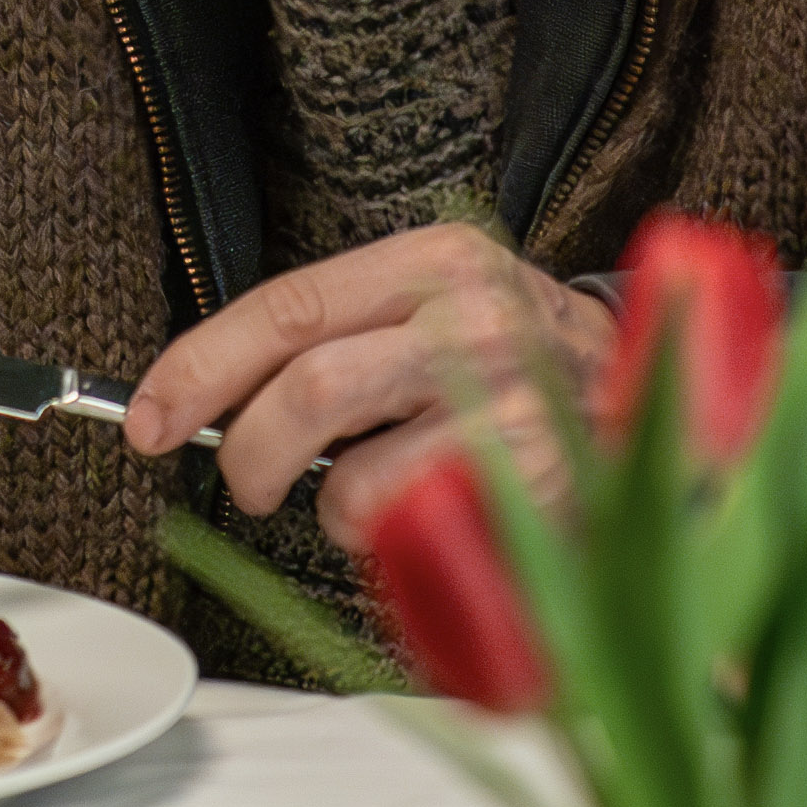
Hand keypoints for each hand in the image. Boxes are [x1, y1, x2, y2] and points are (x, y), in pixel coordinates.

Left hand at [121, 224, 618, 550]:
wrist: (661, 402)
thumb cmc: (519, 371)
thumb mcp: (430, 320)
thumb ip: (334, 339)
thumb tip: (202, 397)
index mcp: (433, 261)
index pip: (286, 307)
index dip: (200, 367)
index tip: (145, 416)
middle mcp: (477, 315)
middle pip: (310, 385)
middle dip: (251, 453)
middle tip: (248, 483)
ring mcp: (516, 397)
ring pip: (357, 474)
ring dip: (332, 509)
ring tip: (361, 501)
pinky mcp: (541, 482)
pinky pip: (420, 532)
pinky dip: (393, 544)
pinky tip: (428, 520)